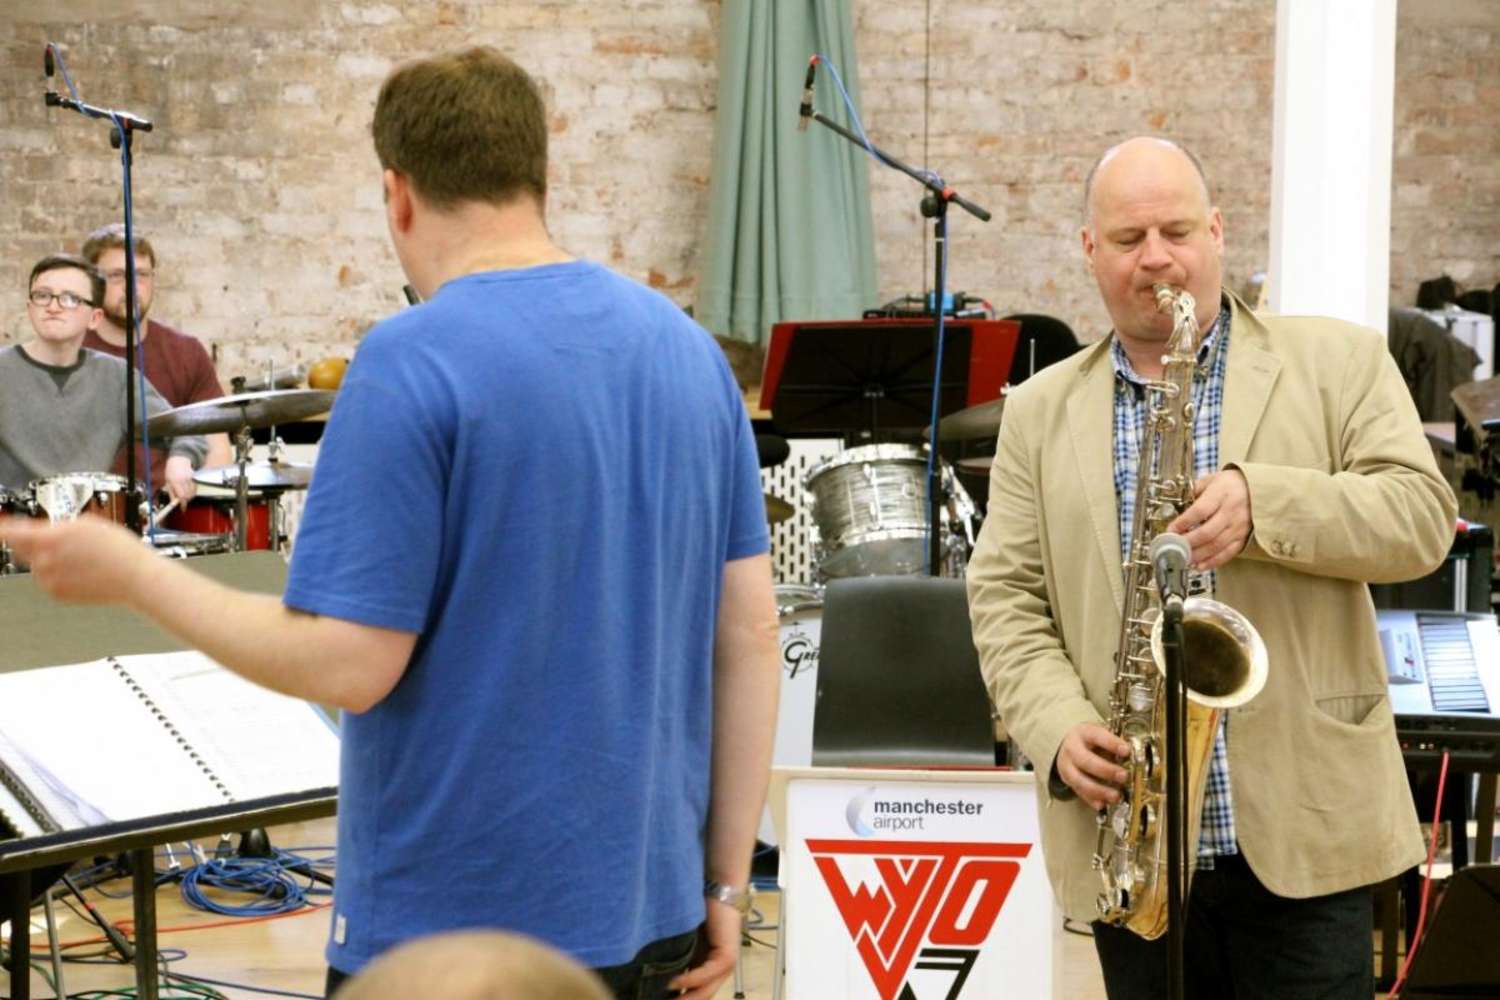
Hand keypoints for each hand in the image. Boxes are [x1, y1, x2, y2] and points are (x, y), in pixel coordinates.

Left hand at [0, 516, 150, 604]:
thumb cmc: (118, 549)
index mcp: (50, 538)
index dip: (2, 528)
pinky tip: (82, 571)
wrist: (135, 577)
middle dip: (32, 542)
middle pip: (21, 548)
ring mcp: (49, 580)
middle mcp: (44, 561)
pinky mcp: (57, 594)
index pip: (10, 532)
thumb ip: (56, 527)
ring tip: (81, 558)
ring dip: (49, 559)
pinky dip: (59, 574)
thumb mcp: (87, 523)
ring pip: (37, 565)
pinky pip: (48, 580)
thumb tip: (41, 531)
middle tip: (57, 540)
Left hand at [164, 455, 196, 502]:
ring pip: (193, 493)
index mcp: (175, 481)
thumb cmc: (171, 471)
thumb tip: (173, 503)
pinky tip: (188, 490)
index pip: (181, 495)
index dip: (182, 503)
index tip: (182, 508)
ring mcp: (190, 478)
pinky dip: (192, 492)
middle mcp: (184, 480)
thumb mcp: (168, 482)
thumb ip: (171, 493)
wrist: (179, 461)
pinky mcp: (195, 478)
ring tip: (185, 495)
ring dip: (189, 497)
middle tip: (183, 502)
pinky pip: (195, 489)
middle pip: (188, 495)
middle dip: (186, 501)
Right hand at [668, 901, 739, 999]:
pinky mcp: (727, 958)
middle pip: (699, 998)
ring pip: (704, 992)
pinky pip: (706, 974)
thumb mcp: (684, 942)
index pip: (694, 995)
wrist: (719, 893)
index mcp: (707, 970)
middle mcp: (718, 972)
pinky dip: (690, 980)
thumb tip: (655, 978)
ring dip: (684, 999)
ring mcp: (725, 967)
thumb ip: (676, 959)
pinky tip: (673, 983)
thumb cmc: (700, 912)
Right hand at [1055, 722, 1131, 809]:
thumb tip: (1136, 754)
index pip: (1097, 736)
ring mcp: (1067, 766)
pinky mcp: (1068, 781)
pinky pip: (1079, 792)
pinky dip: (1091, 800)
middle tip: (1123, 776)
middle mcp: (1072, 749)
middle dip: (1106, 770)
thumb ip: (1114, 742)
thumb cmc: (1089, 740)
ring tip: (1116, 795)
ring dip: (1099, 790)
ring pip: (1079, 780)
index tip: (1126, 750)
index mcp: (1083, 733)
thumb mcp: (1100, 733)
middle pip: (1086, 761)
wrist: (1068, 744)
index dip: (1112, 743)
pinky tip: (1102, 804)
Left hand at [1167, 468, 1251, 570]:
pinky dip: (1213, 561)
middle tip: (1174, 548)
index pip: (1199, 511)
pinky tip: (1200, 565)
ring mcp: (1239, 526)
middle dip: (1187, 543)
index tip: (1171, 530)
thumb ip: (1192, 492)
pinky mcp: (1244, 537)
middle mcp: (1231, 511)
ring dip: (1198, 555)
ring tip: (1183, 558)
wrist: (1258, 487)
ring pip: (1216, 545)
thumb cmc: (1231, 484)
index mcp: (1221, 494)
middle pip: (1207, 532)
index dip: (1183, 523)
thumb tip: (1175, 506)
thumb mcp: (1210, 480)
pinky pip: (1228, 553)